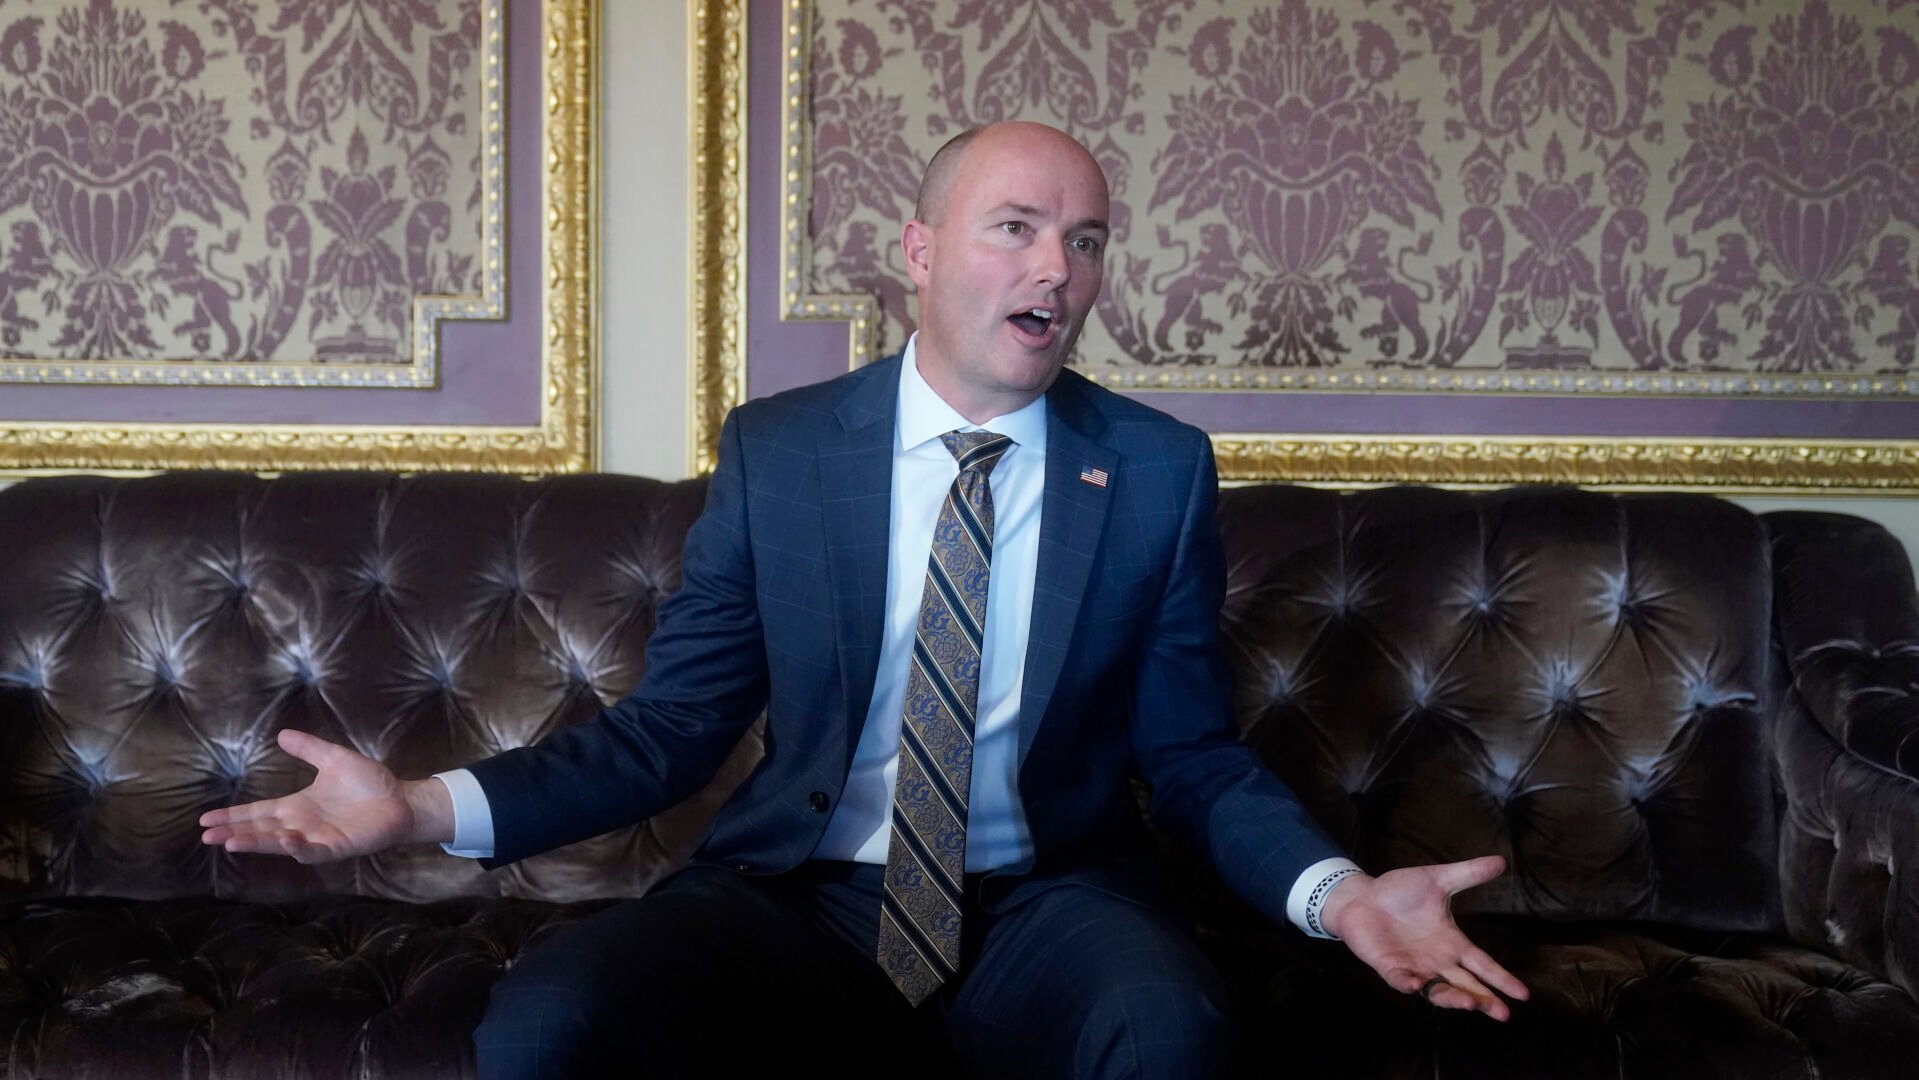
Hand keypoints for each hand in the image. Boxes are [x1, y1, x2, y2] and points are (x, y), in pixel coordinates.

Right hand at [198, 729, 454, 863]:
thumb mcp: (334, 759)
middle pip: (260, 830)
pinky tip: (284, 841)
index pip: (257, 812)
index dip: (233, 816)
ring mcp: (317, 838)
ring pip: (280, 843)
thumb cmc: (370, 783)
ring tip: (232, 842)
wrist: (402, 799)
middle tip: (206, 836)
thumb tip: (282, 733)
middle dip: (234, 833)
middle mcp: (301, 825)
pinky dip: (298, 848)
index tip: (205, 819)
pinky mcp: (337, 847)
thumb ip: (309, 748)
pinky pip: (314, 850)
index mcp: (297, 806)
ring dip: (257, 843)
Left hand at [1318, 855, 1529, 1020]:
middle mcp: (1436, 960)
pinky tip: (1418, 984)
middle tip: (1502, 1014)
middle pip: (1465, 985)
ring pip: (1437, 990)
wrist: (1362, 896)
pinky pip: (1401, 980)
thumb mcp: (1437, 880)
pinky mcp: (1389, 966)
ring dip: (1453, 998)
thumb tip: (1501, 861)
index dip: (1502, 979)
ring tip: (1470, 1003)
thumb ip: (1467, 874)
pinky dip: (1409, 984)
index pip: (1482, 964)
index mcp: (1452, 942)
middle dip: (1484, 1000)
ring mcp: (1413, 966)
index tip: (1523, 995)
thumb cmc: (1399, 891)